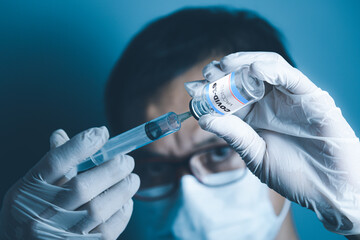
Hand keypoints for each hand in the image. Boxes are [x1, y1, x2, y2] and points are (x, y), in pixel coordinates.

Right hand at [0, 127, 139, 238]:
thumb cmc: (33, 211)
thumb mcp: (32, 187)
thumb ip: (52, 163)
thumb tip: (62, 134)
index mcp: (28, 193)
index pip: (55, 164)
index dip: (81, 145)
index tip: (102, 132)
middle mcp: (42, 215)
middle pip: (81, 187)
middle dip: (111, 169)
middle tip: (127, 160)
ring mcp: (61, 235)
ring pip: (98, 209)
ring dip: (123, 189)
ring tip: (132, 179)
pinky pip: (108, 230)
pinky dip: (122, 211)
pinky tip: (125, 201)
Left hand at [198, 52, 359, 234]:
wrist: (328, 189)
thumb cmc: (293, 175)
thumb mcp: (255, 156)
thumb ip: (234, 136)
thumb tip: (203, 120)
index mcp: (253, 117)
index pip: (227, 98)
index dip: (209, 92)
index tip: (191, 89)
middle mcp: (268, 104)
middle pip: (242, 79)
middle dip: (223, 73)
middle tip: (207, 72)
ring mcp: (288, 98)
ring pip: (264, 70)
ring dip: (243, 63)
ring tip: (225, 66)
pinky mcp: (309, 96)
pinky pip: (291, 77)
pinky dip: (272, 69)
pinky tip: (254, 69)